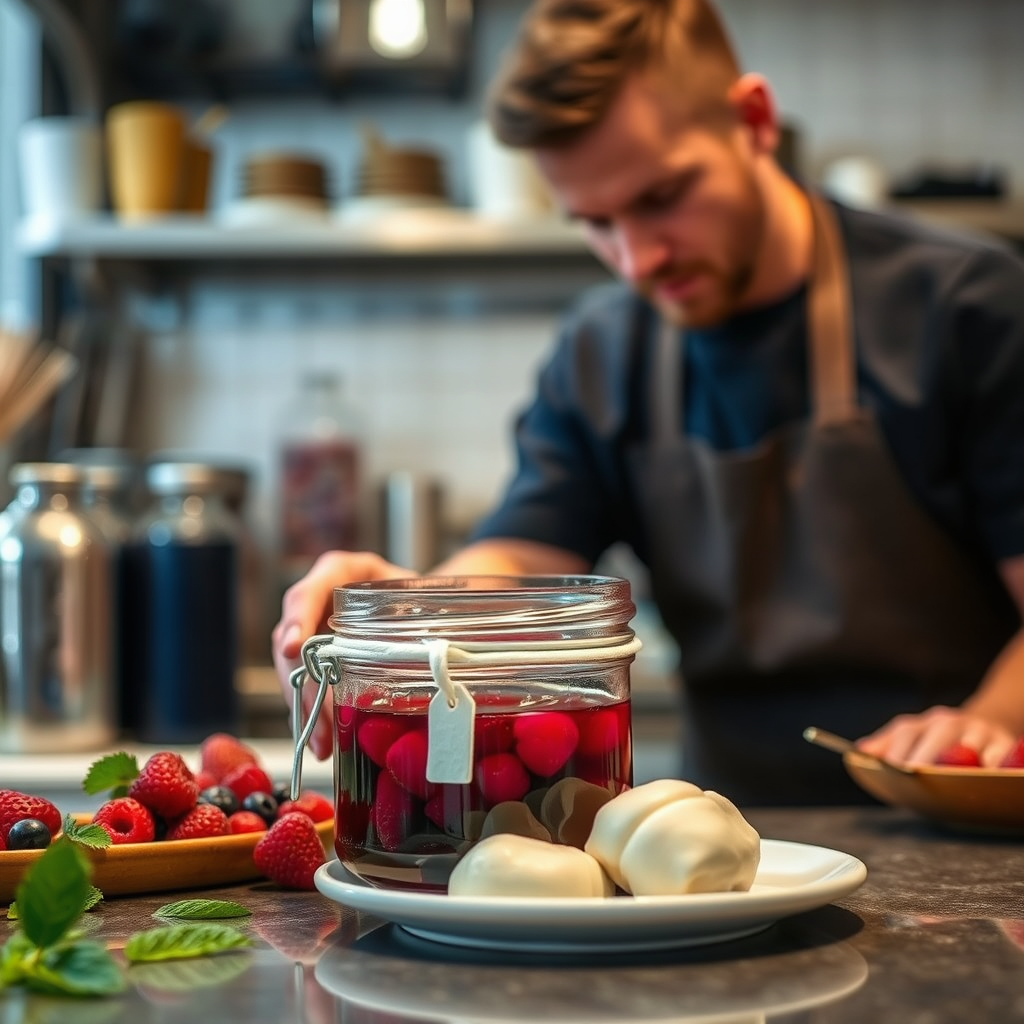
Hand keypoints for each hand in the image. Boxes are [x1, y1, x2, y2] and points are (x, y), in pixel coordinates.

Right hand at [272, 551, 414, 758]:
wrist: (426, 600)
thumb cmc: (421, 591)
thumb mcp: (420, 592)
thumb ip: (420, 610)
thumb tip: (432, 651)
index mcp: (341, 572)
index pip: (309, 592)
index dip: (298, 618)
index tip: (294, 646)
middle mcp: (319, 599)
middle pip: (293, 640)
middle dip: (302, 683)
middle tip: (316, 719)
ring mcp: (313, 629)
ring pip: (293, 668)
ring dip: (304, 707)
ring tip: (322, 742)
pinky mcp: (318, 656)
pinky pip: (305, 684)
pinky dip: (313, 713)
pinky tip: (324, 740)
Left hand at [858, 705, 1016, 766]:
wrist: (987, 723)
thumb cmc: (940, 739)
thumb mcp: (913, 736)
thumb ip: (886, 744)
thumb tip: (859, 751)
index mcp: (926, 722)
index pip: (906, 732)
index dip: (897, 751)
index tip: (891, 771)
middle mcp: (951, 722)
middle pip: (936, 736)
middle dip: (925, 757)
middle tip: (915, 777)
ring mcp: (979, 731)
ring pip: (969, 743)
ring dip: (958, 760)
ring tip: (948, 778)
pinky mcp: (1004, 743)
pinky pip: (999, 754)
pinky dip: (992, 763)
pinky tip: (985, 772)